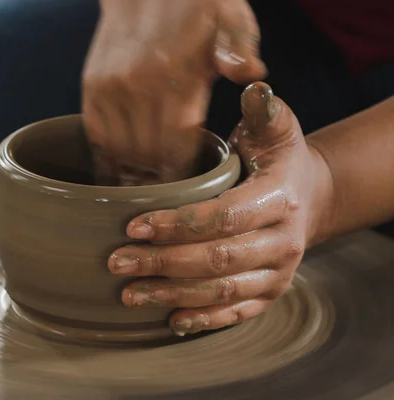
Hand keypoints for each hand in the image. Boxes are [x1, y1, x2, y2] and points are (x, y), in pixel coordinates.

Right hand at [82, 0, 265, 184]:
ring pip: (118, 152)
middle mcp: (138, 87)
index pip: (177, 145)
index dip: (181, 175)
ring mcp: (110, 89)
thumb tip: (252, 75)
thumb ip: (241, 49)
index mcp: (176, 76)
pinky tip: (115, 175)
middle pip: (147, 155)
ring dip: (129, 178)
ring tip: (139, 197)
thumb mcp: (230, 16)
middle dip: (156, 184)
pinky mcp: (92, 88)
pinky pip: (96, 137)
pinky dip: (106, 160)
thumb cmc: (197, 4)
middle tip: (164, 205)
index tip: (186, 194)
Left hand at [108, 82, 333, 335]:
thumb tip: (254, 86)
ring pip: (221, 291)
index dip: (178, 224)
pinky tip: (169, 321)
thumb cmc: (277, 161)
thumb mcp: (275, 130)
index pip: (224, 216)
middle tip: (117, 262)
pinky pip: (236, 313)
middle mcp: (283, 242)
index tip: (134, 226)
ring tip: (129, 293)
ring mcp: (278, 274)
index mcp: (279, 199)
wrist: (308, 198)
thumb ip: (264, 112)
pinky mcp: (269, 294)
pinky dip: (202, 320)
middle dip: (163, 262)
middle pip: (216, 259)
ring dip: (171, 295)